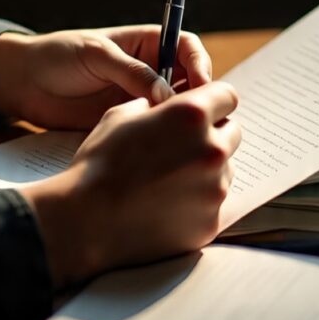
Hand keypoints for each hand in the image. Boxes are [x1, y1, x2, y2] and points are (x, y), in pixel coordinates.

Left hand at [0, 25, 212, 129]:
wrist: (23, 83)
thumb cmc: (58, 55)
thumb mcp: (96, 55)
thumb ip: (131, 72)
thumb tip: (165, 94)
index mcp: (146, 44)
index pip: (188, 48)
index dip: (200, 65)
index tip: (201, 87)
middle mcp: (149, 70)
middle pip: (190, 83)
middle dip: (198, 99)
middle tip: (195, 119)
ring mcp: (140, 98)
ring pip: (176, 110)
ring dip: (183, 123)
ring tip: (182, 138)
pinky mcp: (128, 123)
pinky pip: (154, 131)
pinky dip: (163, 140)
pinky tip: (163, 152)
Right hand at [20, 81, 240, 285]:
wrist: (86, 222)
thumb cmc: (99, 163)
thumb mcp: (121, 116)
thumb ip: (155, 106)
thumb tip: (167, 107)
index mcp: (191, 115)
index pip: (228, 96)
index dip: (213, 100)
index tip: (202, 109)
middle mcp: (211, 150)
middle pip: (232, 132)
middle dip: (212, 133)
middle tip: (182, 144)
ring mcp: (214, 190)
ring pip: (226, 169)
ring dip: (207, 167)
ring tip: (170, 177)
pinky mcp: (210, 223)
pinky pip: (215, 203)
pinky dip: (198, 200)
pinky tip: (168, 203)